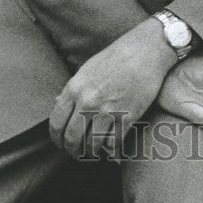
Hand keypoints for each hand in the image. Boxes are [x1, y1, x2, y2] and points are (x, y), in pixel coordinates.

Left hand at [49, 16, 175, 157]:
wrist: (146, 50)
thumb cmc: (117, 56)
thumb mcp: (87, 69)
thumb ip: (73, 89)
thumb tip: (57, 104)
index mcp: (74, 88)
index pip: (56, 124)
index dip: (57, 140)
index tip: (62, 144)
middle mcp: (88, 101)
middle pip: (72, 139)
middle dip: (73, 150)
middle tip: (76, 152)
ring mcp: (108, 110)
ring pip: (92, 145)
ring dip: (92, 152)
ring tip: (94, 152)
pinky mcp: (127, 116)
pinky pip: (113, 143)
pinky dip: (110, 149)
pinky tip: (110, 147)